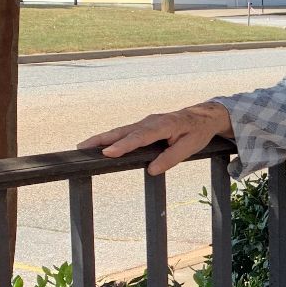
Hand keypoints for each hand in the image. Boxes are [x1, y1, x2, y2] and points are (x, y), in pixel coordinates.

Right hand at [78, 101, 233, 175]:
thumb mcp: (189, 147)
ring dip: (101, 138)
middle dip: (101, 139)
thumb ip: (170, 158)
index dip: (123, 145)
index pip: (140, 137)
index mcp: (163, 125)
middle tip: (82, 147)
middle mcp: (150, 121)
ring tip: (83, 147)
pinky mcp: (143, 126)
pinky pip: (125, 132)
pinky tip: (98, 145)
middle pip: (123, 131)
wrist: (203, 116)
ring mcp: (145, 122)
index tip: (107, 153)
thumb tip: (151, 170)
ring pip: (121, 131)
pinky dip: (110, 137)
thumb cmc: (196, 132)